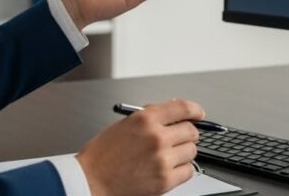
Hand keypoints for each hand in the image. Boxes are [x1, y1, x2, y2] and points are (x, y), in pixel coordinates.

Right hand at [76, 99, 204, 195]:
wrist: (90, 181)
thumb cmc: (102, 156)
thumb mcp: (124, 125)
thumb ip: (150, 118)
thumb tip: (172, 114)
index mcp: (145, 119)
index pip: (182, 107)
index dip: (194, 110)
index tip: (199, 114)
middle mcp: (156, 137)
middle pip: (191, 131)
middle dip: (187, 134)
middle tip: (180, 139)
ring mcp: (162, 159)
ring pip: (192, 151)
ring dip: (184, 153)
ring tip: (169, 156)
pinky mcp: (165, 180)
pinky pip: (188, 171)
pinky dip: (182, 170)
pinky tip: (169, 169)